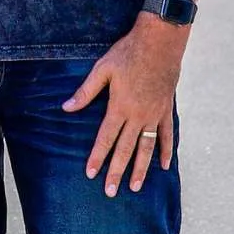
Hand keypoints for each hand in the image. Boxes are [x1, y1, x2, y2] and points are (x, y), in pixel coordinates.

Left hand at [64, 13, 186, 195]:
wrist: (160, 41)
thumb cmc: (129, 52)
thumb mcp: (103, 69)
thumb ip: (86, 91)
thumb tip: (66, 108)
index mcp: (120, 106)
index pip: (106, 138)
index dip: (97, 157)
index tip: (91, 174)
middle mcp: (138, 115)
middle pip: (126, 149)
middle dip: (117, 171)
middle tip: (110, 192)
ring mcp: (154, 114)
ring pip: (147, 147)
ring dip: (141, 169)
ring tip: (135, 187)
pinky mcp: (166, 109)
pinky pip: (166, 134)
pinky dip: (165, 150)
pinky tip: (164, 165)